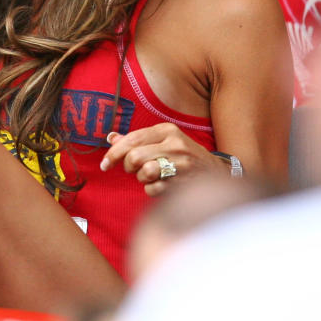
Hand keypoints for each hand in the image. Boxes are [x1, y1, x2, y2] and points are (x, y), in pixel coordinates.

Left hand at [100, 123, 223, 196]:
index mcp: (167, 130)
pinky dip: (151, 190)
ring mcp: (182, 164)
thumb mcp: (161, 140)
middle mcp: (175, 144)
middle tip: (132, 169)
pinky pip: (153, 189)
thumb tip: (110, 138)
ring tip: (149, 176)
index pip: (131, 139)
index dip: (113, 153)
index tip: (104, 165)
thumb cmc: (181, 154)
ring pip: (144, 173)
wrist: (216, 172)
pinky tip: (160, 185)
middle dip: (127, 166)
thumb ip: (136, 139)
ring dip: (141, 178)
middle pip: (134, 157)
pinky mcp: (184, 183)